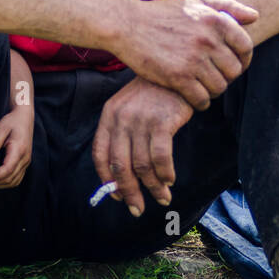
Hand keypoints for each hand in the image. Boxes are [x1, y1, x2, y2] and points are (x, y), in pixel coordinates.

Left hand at [0, 105, 32, 188]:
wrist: (24, 117)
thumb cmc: (12, 121)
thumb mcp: (0, 129)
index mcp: (19, 150)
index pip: (7, 170)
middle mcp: (25, 159)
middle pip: (10, 179)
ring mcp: (26, 162)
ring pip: (14, 182)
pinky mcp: (24, 163)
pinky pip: (16, 179)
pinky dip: (5, 182)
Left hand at [92, 77, 193, 216]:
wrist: (179, 68)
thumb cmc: (156, 92)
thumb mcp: (132, 107)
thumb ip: (125, 134)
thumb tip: (125, 174)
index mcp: (109, 115)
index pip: (100, 155)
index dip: (108, 180)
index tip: (117, 196)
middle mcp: (121, 119)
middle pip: (120, 166)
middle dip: (129, 192)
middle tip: (137, 209)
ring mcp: (140, 120)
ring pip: (142, 166)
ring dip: (153, 187)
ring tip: (162, 197)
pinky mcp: (161, 122)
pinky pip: (160, 158)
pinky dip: (165, 173)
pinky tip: (170, 179)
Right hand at [113, 0, 256, 110]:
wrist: (127, 25)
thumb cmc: (161, 13)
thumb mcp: (194, 1)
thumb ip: (227, 7)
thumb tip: (255, 16)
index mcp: (215, 20)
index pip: (246, 47)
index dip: (243, 59)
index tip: (234, 65)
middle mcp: (208, 39)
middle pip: (234, 71)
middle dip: (227, 77)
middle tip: (214, 77)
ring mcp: (193, 59)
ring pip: (219, 87)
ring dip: (213, 90)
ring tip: (202, 87)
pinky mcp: (178, 77)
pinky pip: (202, 99)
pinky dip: (200, 102)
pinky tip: (192, 97)